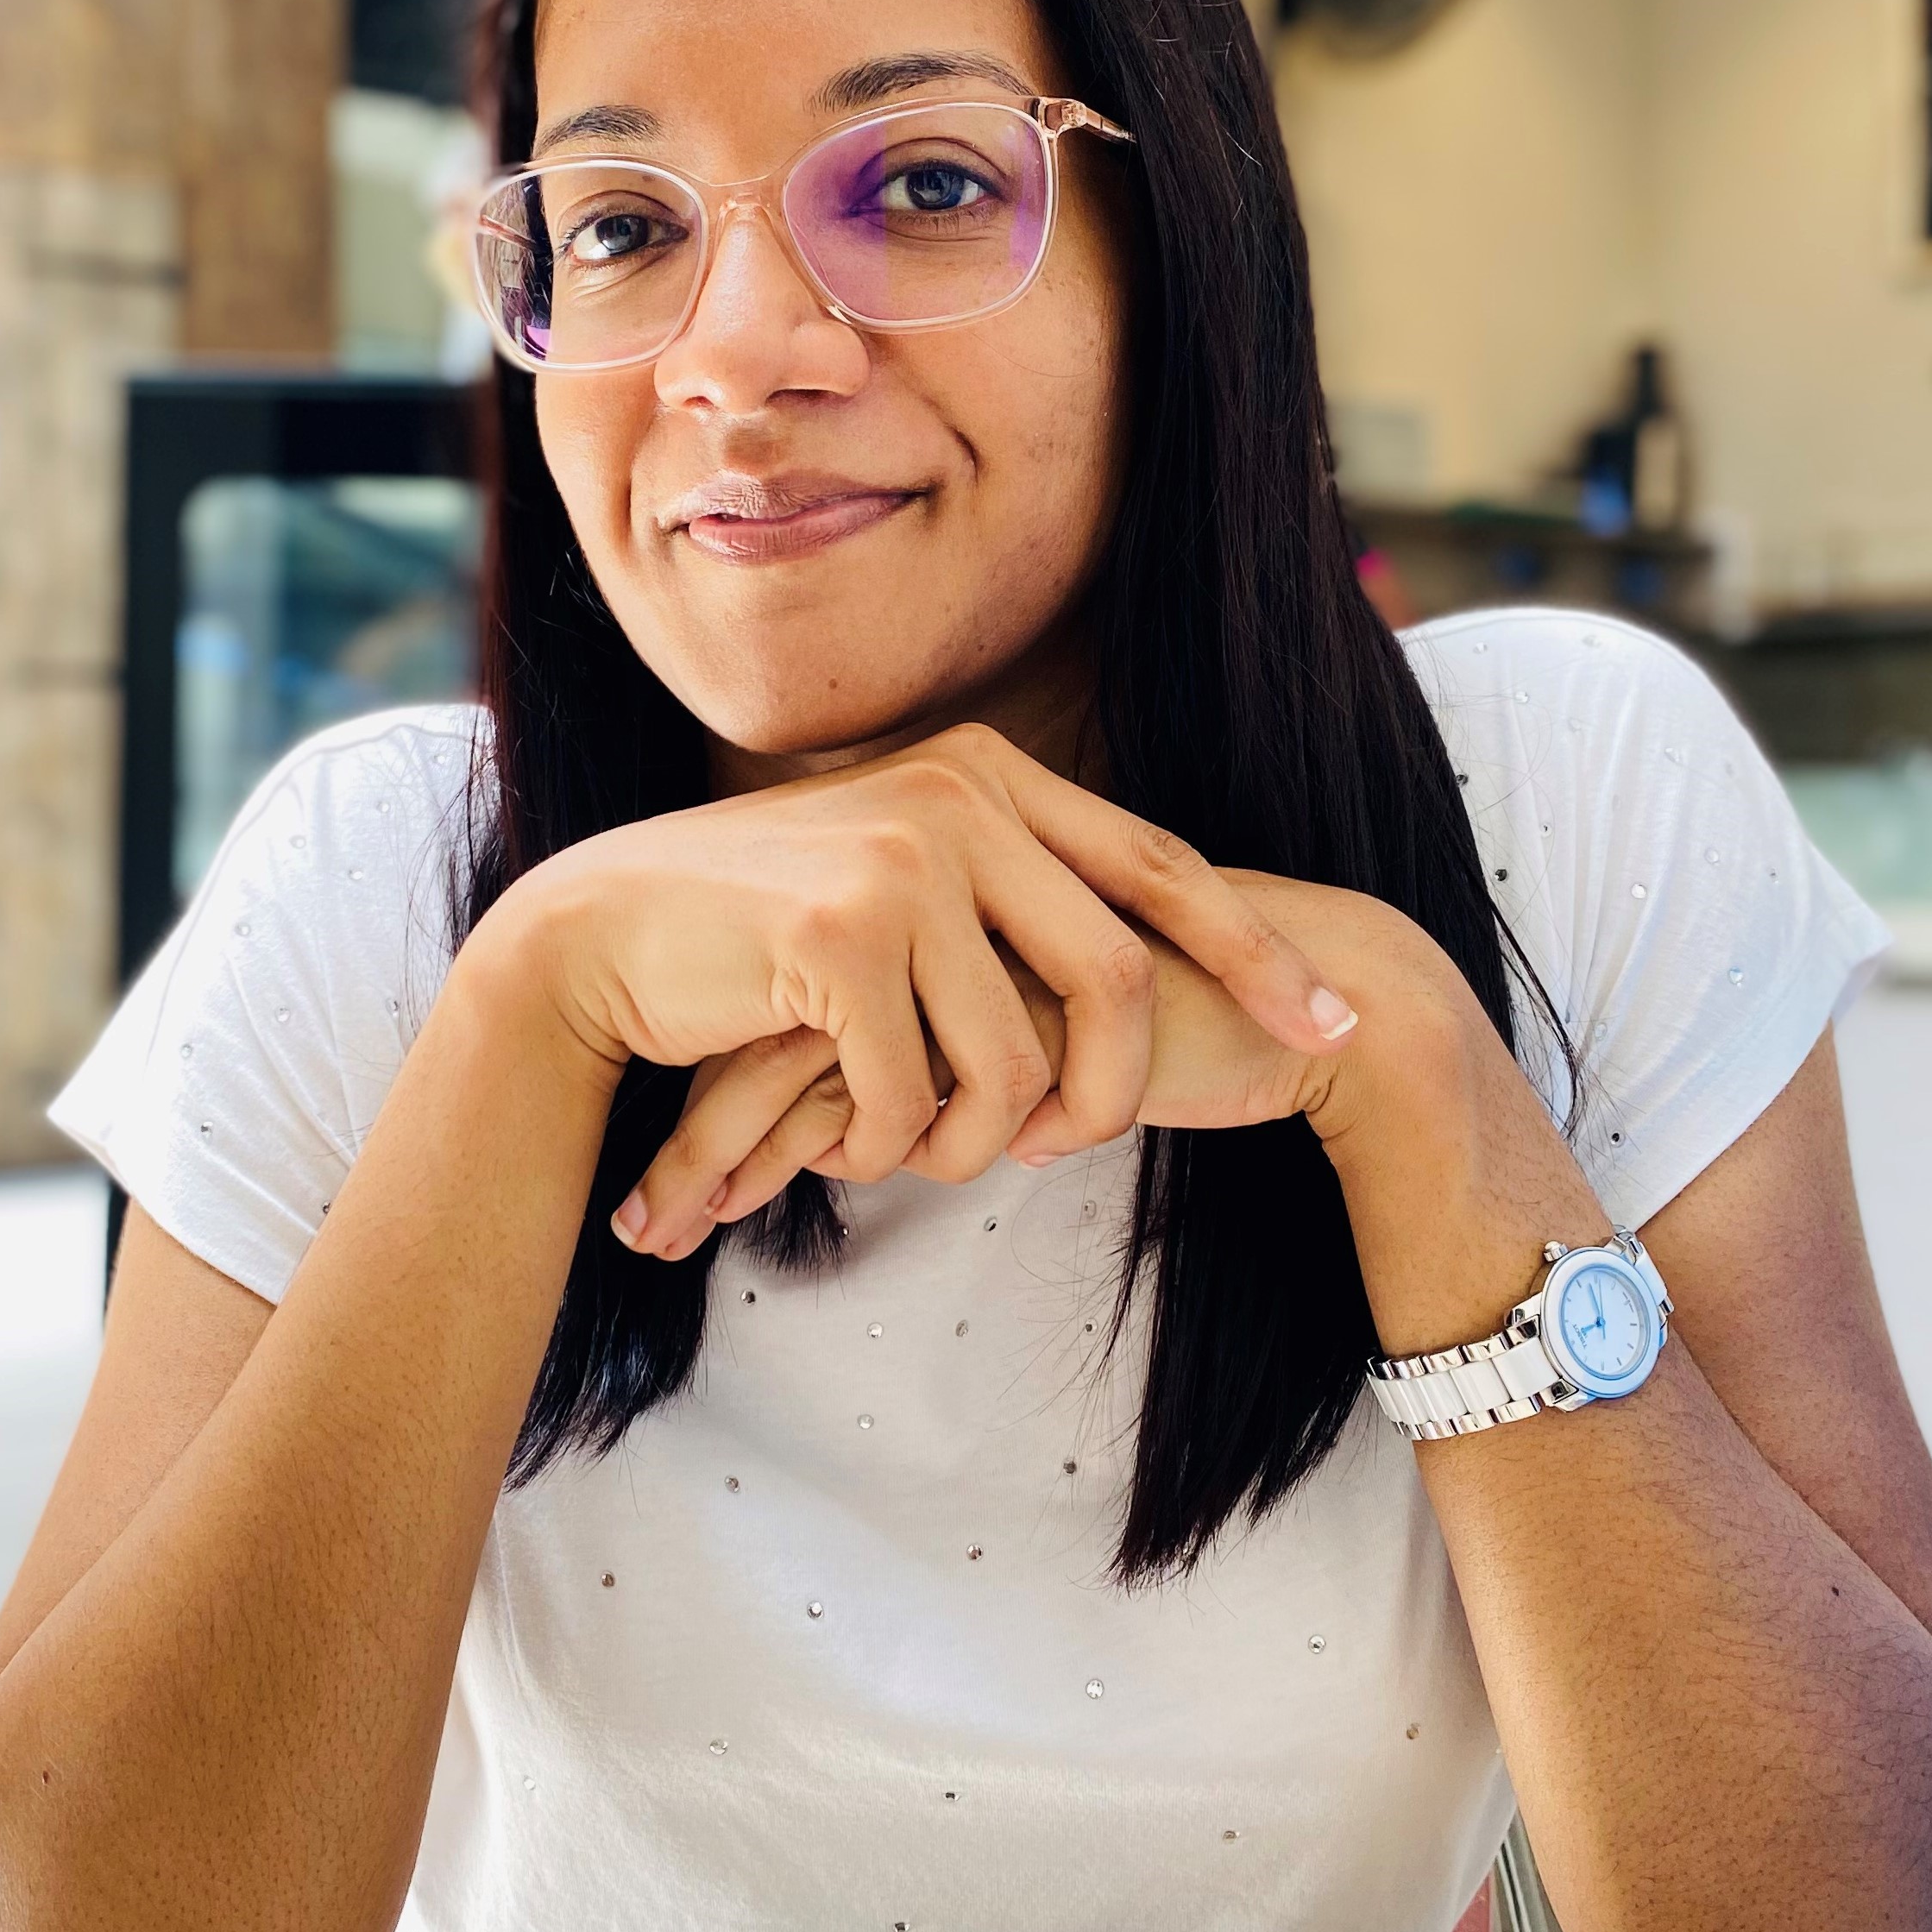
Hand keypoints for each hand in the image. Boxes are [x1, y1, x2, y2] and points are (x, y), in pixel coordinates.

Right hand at [484, 726, 1358, 1256]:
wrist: (599, 935)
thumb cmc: (758, 934)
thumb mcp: (902, 890)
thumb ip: (1007, 903)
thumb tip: (1134, 977)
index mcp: (987, 775)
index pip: (1162, 870)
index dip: (1254, 955)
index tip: (1332, 1026)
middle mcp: (958, 798)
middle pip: (1118, 983)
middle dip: (1107, 1101)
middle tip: (1063, 1156)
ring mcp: (898, 862)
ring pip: (1016, 1065)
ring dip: (966, 1141)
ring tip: (903, 1144)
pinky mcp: (835, 938)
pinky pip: (916, 1096)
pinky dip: (883, 1144)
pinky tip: (836, 1136)